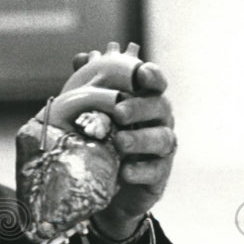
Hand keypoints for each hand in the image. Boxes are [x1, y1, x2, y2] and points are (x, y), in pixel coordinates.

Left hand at [78, 55, 175, 239]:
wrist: (107, 184)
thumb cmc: (104, 139)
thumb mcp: (94, 112)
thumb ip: (90, 85)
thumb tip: (81, 58)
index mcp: (145, 101)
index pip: (155, 83)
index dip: (151, 76)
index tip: (140, 73)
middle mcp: (159, 121)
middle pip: (160, 107)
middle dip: (140, 107)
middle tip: (118, 112)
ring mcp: (162, 148)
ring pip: (162, 139)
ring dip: (140, 139)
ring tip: (119, 143)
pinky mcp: (159, 174)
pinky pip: (156, 171)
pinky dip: (140, 170)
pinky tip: (125, 171)